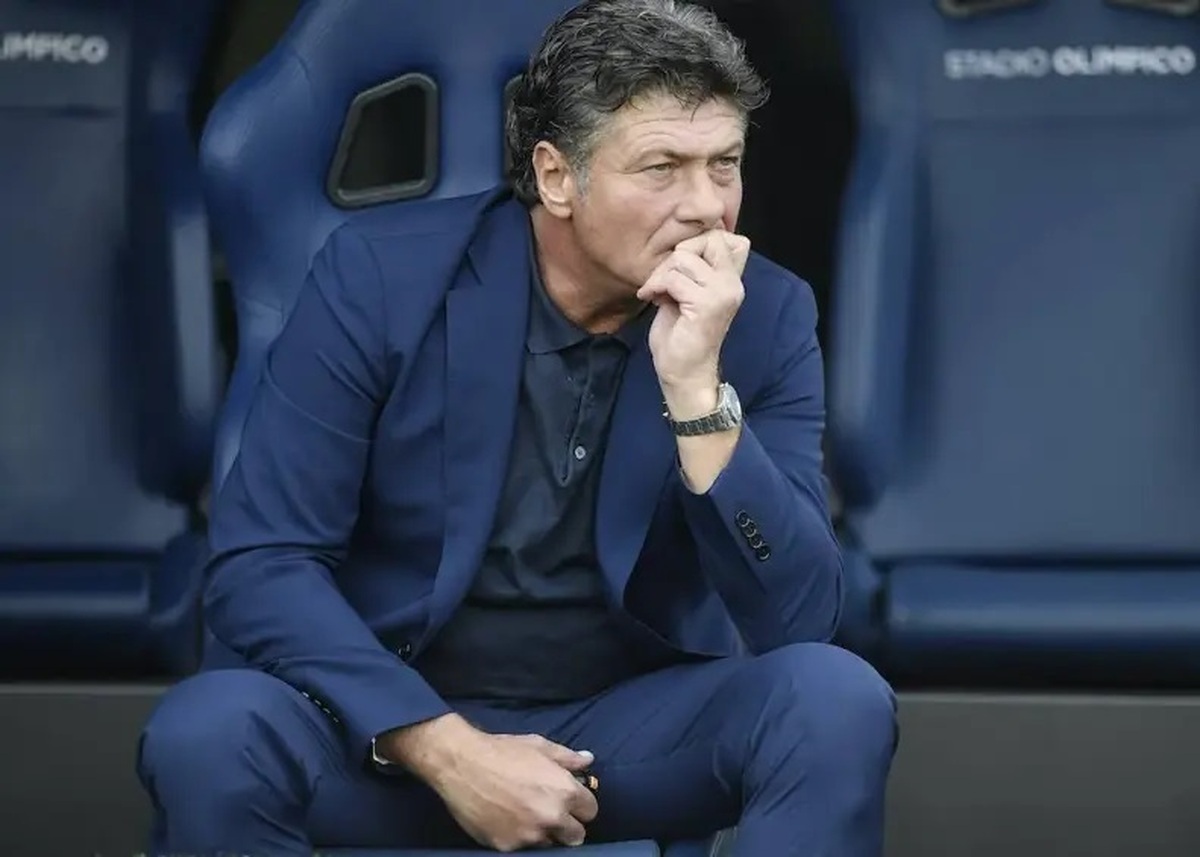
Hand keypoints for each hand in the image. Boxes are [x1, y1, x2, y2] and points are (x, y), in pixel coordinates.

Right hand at [418, 728, 598, 850]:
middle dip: (568, 824)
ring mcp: (529, 835)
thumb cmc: (501, 750)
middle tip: (551, 812)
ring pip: (549, 843)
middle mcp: (551, 817)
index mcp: (564, 791)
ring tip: (526, 814)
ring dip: (543, 832)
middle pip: (576, 835)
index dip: (580, 805)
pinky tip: (508, 819)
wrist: (461, 763)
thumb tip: (588, 761)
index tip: (570, 801)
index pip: (590, 811)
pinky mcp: (507, 847)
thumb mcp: (539, 746)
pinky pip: (523, 848)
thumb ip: (568, 758)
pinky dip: (519, 837)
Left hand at [637, 230, 748, 398]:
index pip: (726, 236)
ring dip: (661, 275)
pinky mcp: (707, 305)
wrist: (684, 373)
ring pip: (683, 259)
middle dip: (676, 255)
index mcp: (732, 278)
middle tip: (662, 279)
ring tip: (658, 293)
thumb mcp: (689, 291)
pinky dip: (656, 287)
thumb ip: (694, 268)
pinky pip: (674, 279)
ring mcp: (723, 293)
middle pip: (707, 239)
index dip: (698, 241)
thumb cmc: (682, 333)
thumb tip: (683, 239)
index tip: (680, 264)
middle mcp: (733, 283)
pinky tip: (654, 300)